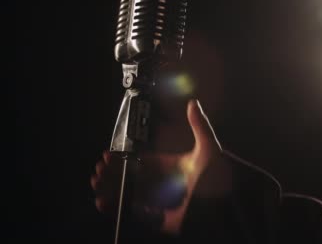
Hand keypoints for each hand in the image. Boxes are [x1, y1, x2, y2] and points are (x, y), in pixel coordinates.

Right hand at [91, 99, 221, 233]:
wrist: (226, 207)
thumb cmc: (220, 178)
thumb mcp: (209, 149)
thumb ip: (199, 126)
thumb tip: (194, 102)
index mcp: (173, 166)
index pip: (143, 162)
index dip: (125, 159)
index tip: (108, 155)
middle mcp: (165, 184)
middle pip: (133, 178)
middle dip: (113, 174)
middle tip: (98, 170)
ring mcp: (162, 201)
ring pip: (131, 194)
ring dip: (112, 190)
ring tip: (96, 184)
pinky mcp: (160, 218)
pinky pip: (135, 213)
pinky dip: (118, 208)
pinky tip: (104, 202)